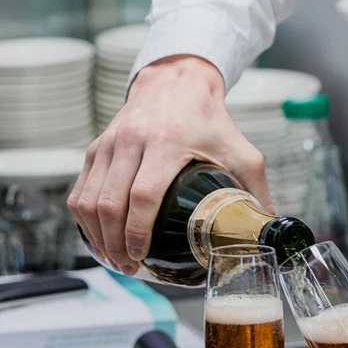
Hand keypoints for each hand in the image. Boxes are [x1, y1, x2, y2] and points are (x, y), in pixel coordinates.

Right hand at [67, 55, 270, 273]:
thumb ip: (256, 189)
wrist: (177, 81)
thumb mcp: (241, 150)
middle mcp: (132, 140)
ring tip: (113, 258)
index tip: (141, 255)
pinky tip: (98, 236)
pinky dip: (85, 219)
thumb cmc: (210, 120)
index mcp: (168, 142)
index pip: (144, 194)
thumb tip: (267, 228)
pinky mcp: (96, 147)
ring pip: (88, 199)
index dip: (138, 231)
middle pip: (110, 202)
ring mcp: (109, 143)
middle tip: (128, 266)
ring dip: (96, 235)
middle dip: (115, 242)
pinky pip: (80, 190)